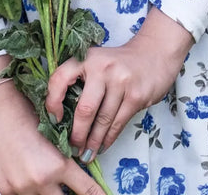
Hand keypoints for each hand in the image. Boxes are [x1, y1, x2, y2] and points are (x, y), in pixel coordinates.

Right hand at [0, 73, 104, 194]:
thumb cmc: (28, 112)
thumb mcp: (54, 135)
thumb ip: (64, 157)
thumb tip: (76, 170)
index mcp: (58, 165)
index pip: (86, 190)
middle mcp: (41, 181)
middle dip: (70, 194)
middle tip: (70, 185)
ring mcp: (21, 188)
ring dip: (49, 191)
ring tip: (47, 175)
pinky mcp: (5, 190)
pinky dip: (29, 190)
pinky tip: (28, 177)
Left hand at [45, 7, 193, 159]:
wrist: (155, 53)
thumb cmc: (118, 62)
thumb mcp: (97, 61)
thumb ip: (81, 80)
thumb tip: (62, 117)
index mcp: (87, 58)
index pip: (60, 78)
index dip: (52, 102)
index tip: (54, 120)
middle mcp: (103, 67)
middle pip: (85, 109)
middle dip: (77, 134)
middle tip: (72, 148)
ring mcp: (121, 82)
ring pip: (102, 120)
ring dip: (93, 142)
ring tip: (86, 154)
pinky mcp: (136, 96)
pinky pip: (118, 123)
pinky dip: (108, 139)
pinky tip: (102, 146)